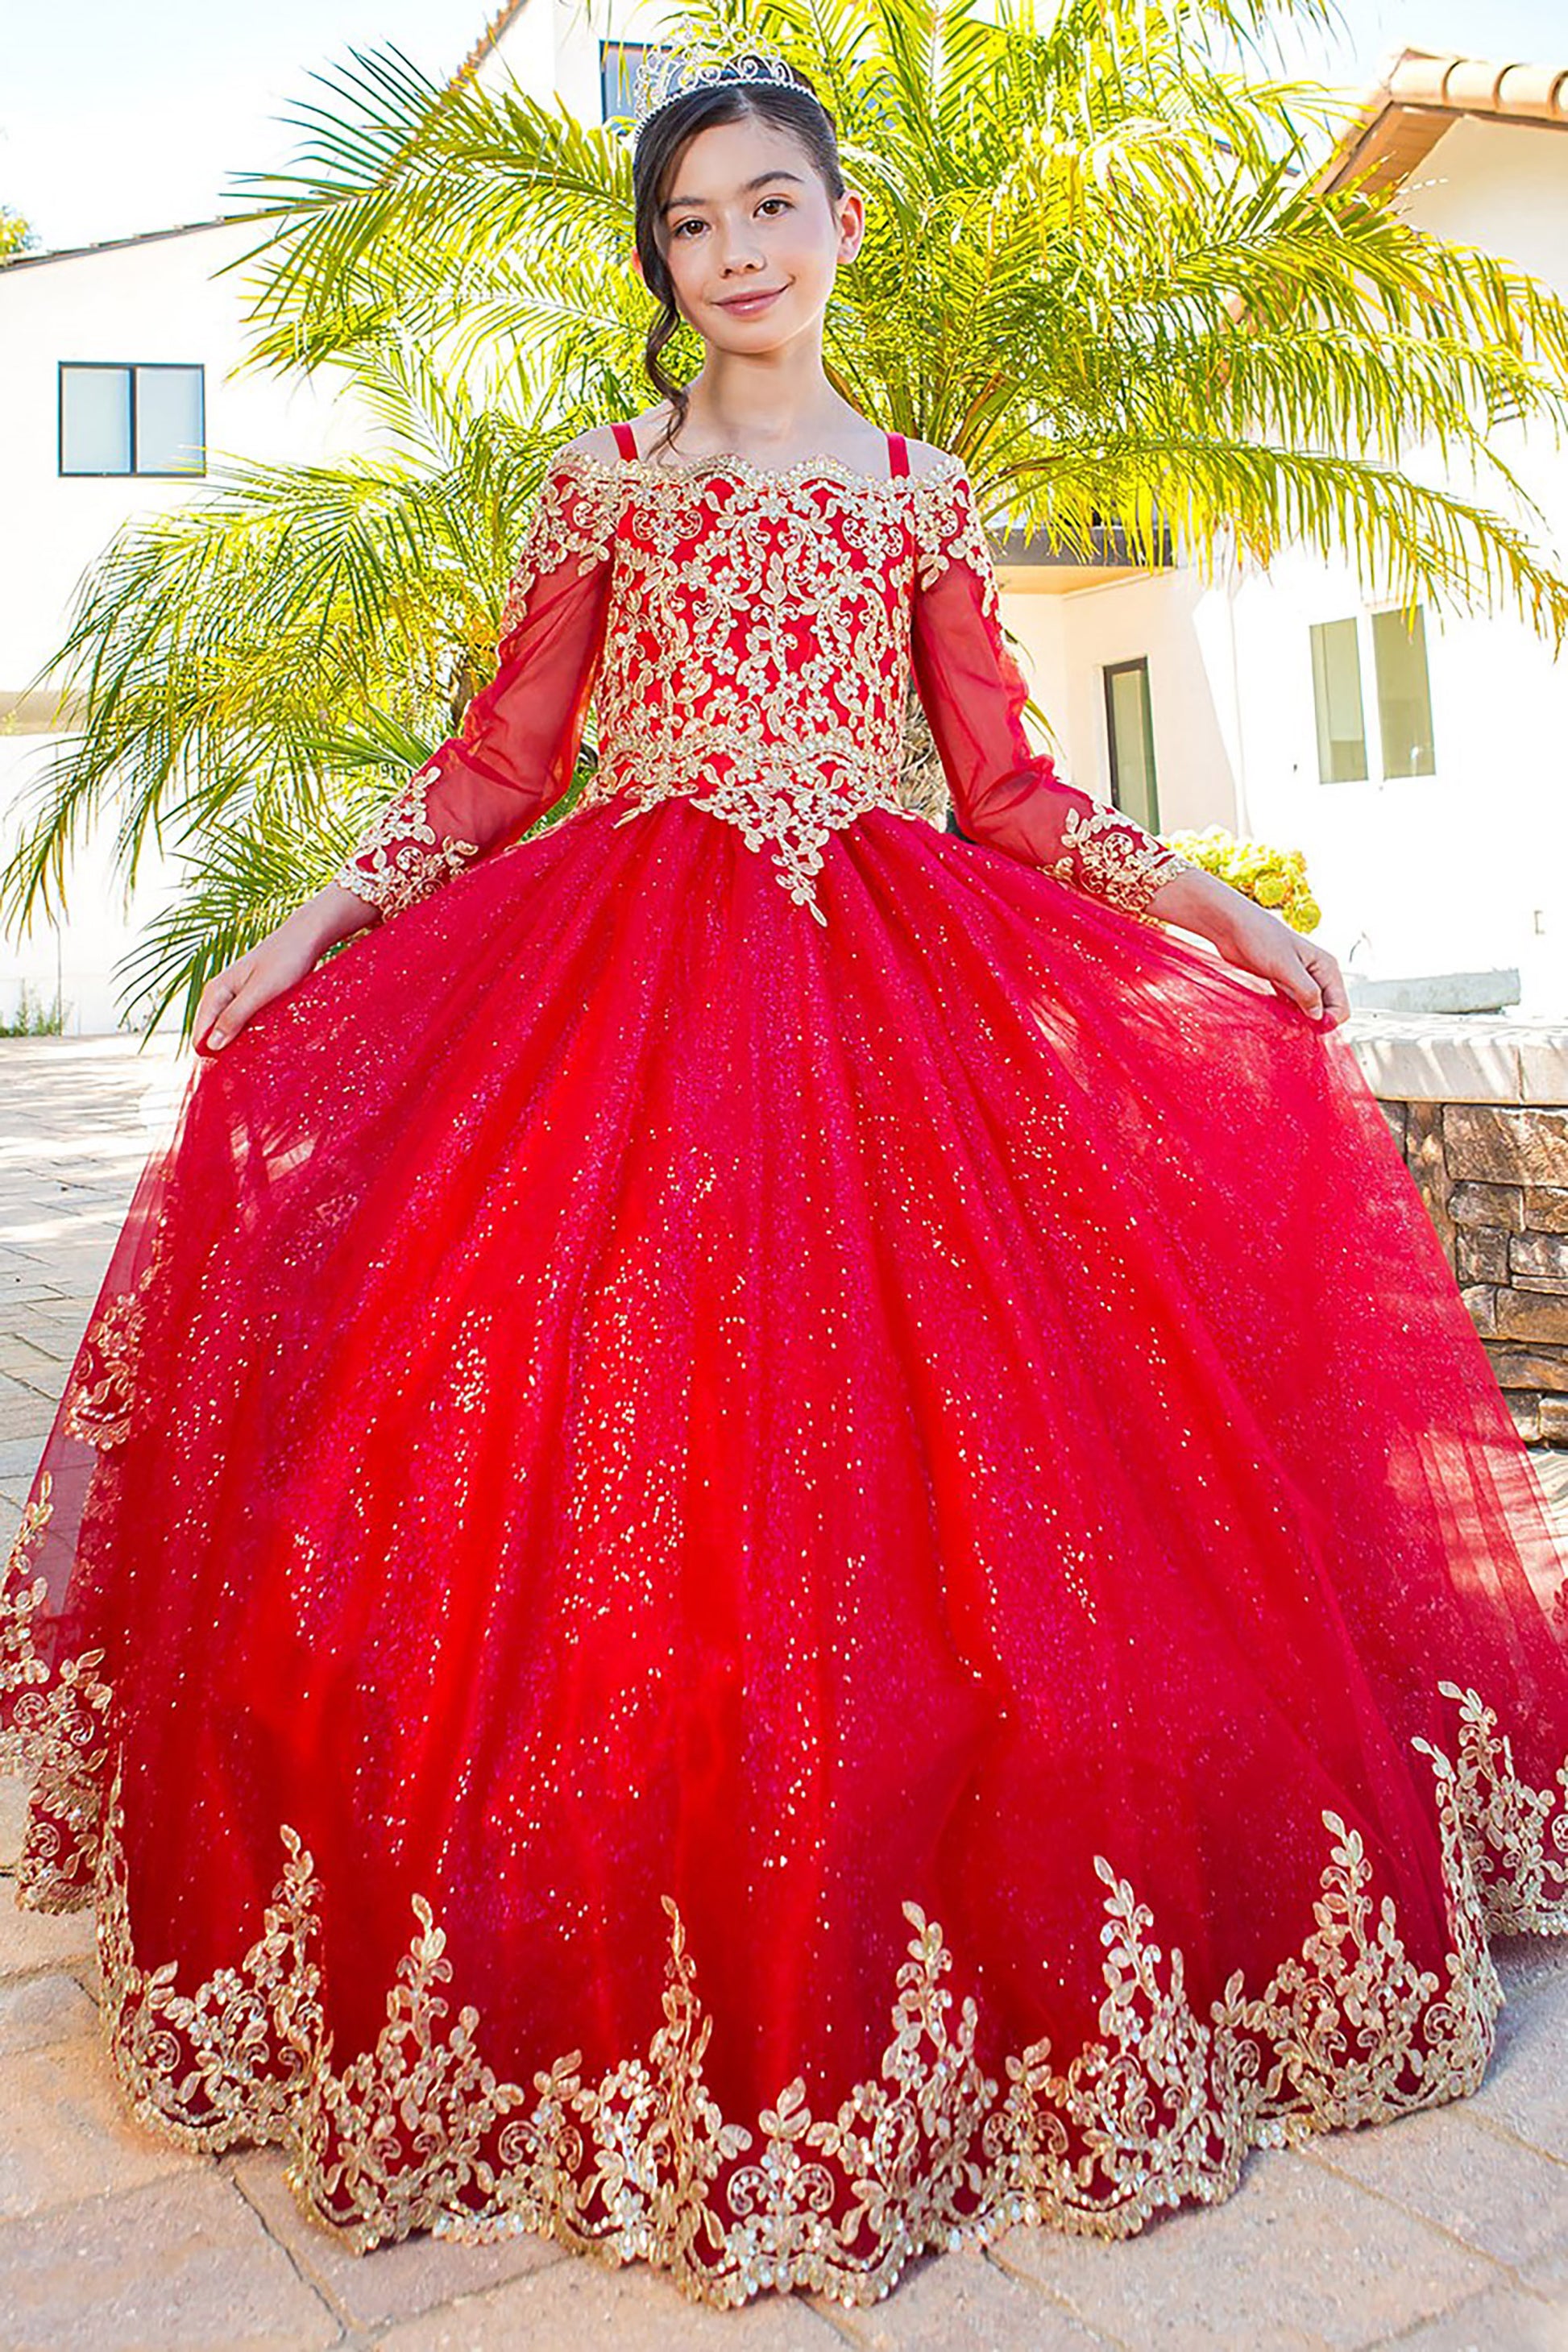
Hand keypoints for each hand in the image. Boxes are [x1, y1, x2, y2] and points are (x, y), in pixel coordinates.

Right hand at [192, 889, 372, 1055]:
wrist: (305, 937)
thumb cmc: (285, 961)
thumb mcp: (260, 992)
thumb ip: (235, 1017)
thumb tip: (211, 1046)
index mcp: (215, 992)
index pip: (200, 1037)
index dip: (213, 1057)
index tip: (235, 1071)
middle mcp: (220, 995)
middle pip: (212, 1037)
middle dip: (227, 1053)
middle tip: (252, 1065)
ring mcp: (235, 997)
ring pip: (229, 1031)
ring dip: (242, 1045)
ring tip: (261, 1053)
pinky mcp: (251, 999)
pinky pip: (244, 1024)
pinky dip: (252, 1035)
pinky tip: (267, 1040)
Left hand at [1204, 895, 1349, 1029]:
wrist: (1232, 926)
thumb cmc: (1259, 936)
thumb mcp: (1285, 966)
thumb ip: (1305, 991)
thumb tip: (1319, 1016)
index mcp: (1326, 967)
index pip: (1341, 1006)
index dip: (1327, 1021)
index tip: (1307, 1027)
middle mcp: (1317, 974)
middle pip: (1326, 1011)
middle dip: (1312, 1023)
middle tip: (1291, 1026)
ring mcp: (1300, 980)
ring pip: (1308, 1011)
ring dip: (1298, 1020)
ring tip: (1281, 1020)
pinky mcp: (1283, 984)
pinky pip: (1292, 1007)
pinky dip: (1286, 1014)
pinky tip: (1274, 1013)